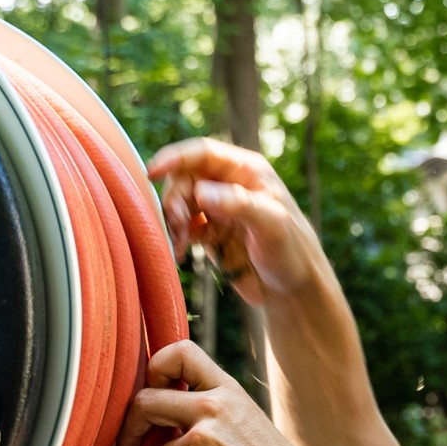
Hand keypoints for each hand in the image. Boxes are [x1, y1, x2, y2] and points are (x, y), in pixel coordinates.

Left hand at [117, 340, 329, 445]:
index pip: (180, 352)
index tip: (152, 392)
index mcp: (229, 393)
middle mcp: (213, 409)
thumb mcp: (250, 427)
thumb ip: (216, 417)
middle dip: (131, 427)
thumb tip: (171, 424)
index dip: (155, 368)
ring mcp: (200, 439)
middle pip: (145, 401)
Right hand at [146, 139, 325, 306]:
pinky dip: (176, 238)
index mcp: (247, 171)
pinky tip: (179, 254)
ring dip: (172, 221)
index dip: (174, 158)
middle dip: (174, 200)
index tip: (151, 172)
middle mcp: (231, 185)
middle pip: (185, 179)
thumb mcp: (271, 224)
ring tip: (178, 244)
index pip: (203, 153)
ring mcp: (220, 210)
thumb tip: (200, 192)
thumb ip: (238, 204)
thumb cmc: (294, 253)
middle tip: (178, 226)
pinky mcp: (212, 235)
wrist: (295, 292)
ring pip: (180, 203)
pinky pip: (182, 228)